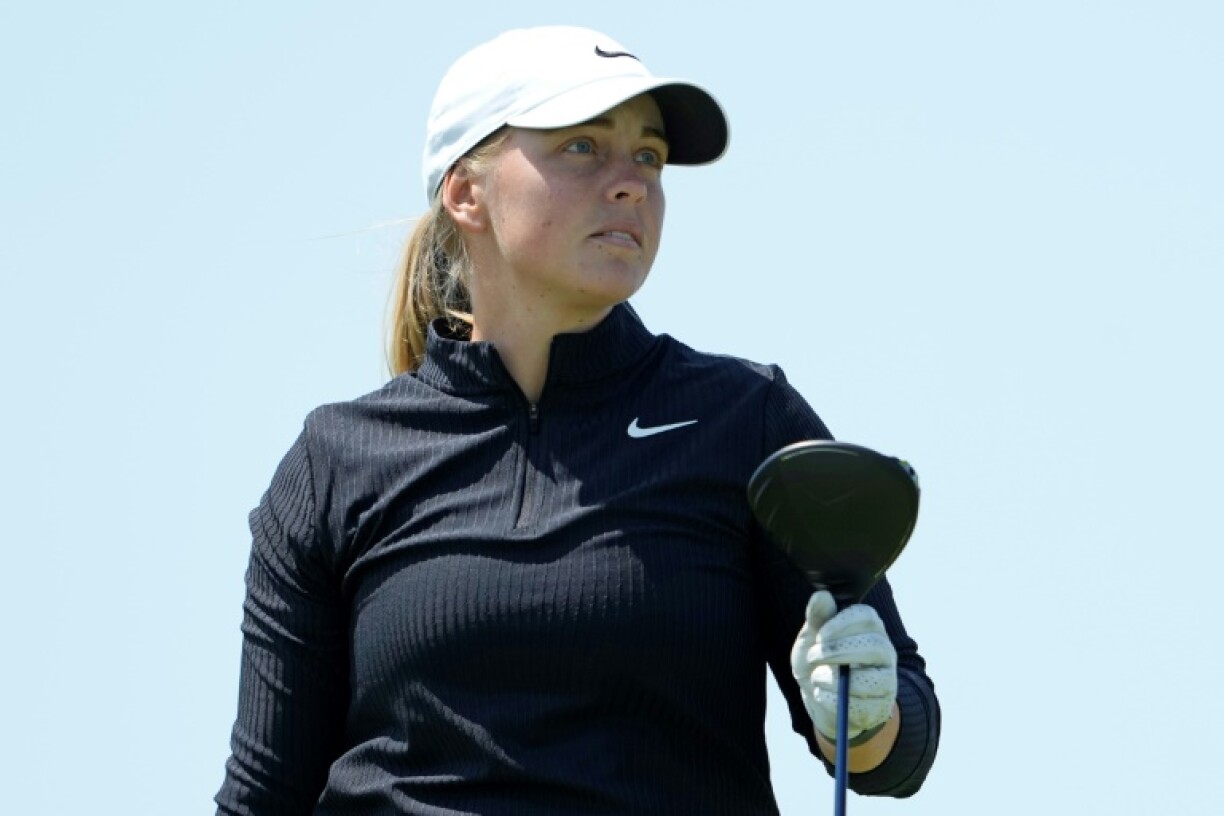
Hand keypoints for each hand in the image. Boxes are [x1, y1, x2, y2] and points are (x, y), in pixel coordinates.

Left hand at [790, 590, 896, 741]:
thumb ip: (817, 619)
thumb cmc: (817, 663)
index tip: (820, 635)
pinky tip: (821, 694)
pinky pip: (863, 706)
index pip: (867, 617)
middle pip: (875, 645)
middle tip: (813, 656)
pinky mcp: (880, 707)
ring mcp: (886, 680)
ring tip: (816, 678)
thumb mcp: (811, 639)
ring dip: (835, 679)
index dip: (842, 623)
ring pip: (874, 679)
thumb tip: (822, 595)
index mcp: (869, 628)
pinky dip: (834, 700)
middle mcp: (884, 651)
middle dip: (839, 651)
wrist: (820, 701)